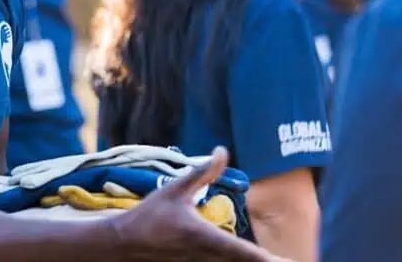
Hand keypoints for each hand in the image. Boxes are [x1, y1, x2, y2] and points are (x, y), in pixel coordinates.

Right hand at [109, 146, 287, 260]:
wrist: (123, 243)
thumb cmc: (149, 215)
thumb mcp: (175, 189)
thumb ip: (203, 173)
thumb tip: (223, 150)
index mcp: (204, 237)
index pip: (243, 252)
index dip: (268, 259)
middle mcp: (206, 256)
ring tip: (278, 261)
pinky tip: (246, 260)